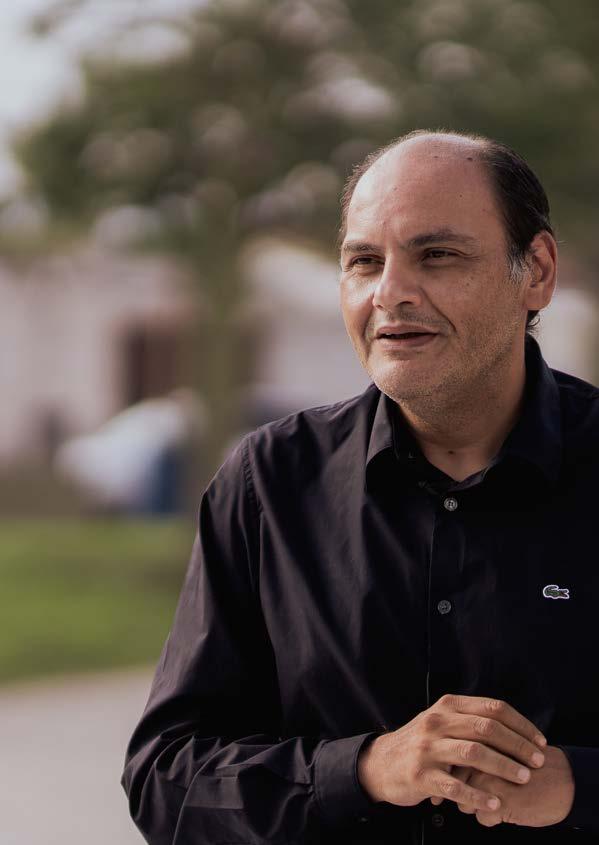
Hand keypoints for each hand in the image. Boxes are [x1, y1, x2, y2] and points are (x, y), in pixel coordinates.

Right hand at [357, 693, 546, 812]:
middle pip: (486, 728)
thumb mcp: (441, 721)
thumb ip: (470, 718)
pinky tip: (495, 803)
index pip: (492, 708)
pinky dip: (478, 796)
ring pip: (473, 754)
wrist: (382, 763)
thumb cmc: (421, 743)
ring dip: (503, 766)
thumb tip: (514, 726)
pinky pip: (455, 787)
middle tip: (537, 761)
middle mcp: (437, 723)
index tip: (538, 740)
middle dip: (518, 745)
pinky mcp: (421, 776)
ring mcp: (428, 749)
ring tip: (523, 778)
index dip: (520, 724)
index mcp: (447, 707)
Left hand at [454, 745, 573, 826]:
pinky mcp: (501, 803)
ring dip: (476, 806)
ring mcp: (490, 781)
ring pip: (465, 802)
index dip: (455, 772)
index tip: (457, 779)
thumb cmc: (534, 765)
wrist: (565, 781)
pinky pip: (483, 818)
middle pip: (457, 782)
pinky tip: (505, 811)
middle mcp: (483, 760)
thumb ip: (482, 749)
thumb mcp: (506, 748)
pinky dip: (491, 819)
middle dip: (462, 792)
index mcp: (483, 742)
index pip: (455, 760)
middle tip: (472, 796)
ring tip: (494, 802)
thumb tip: (457, 763)